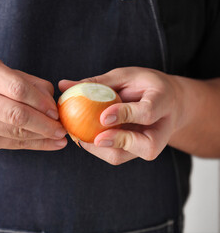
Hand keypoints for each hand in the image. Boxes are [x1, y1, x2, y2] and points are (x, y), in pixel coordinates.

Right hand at [0, 57, 66, 151]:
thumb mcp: (3, 73)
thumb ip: (29, 83)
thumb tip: (53, 102)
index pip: (17, 88)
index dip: (41, 101)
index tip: (56, 110)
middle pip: (16, 114)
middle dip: (44, 123)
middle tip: (61, 128)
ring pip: (15, 132)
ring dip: (42, 136)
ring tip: (59, 137)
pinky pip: (12, 144)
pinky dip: (34, 145)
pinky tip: (50, 144)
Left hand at [58, 67, 182, 164]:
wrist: (170, 103)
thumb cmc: (144, 86)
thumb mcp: (126, 76)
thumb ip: (98, 83)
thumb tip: (63, 85)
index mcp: (163, 102)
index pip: (147, 112)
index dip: (125, 115)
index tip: (103, 117)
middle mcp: (162, 129)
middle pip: (145, 146)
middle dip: (116, 143)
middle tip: (89, 139)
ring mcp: (152, 144)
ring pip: (127, 156)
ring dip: (99, 149)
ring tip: (77, 135)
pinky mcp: (139, 153)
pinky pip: (117, 156)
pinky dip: (97, 149)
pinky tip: (82, 137)